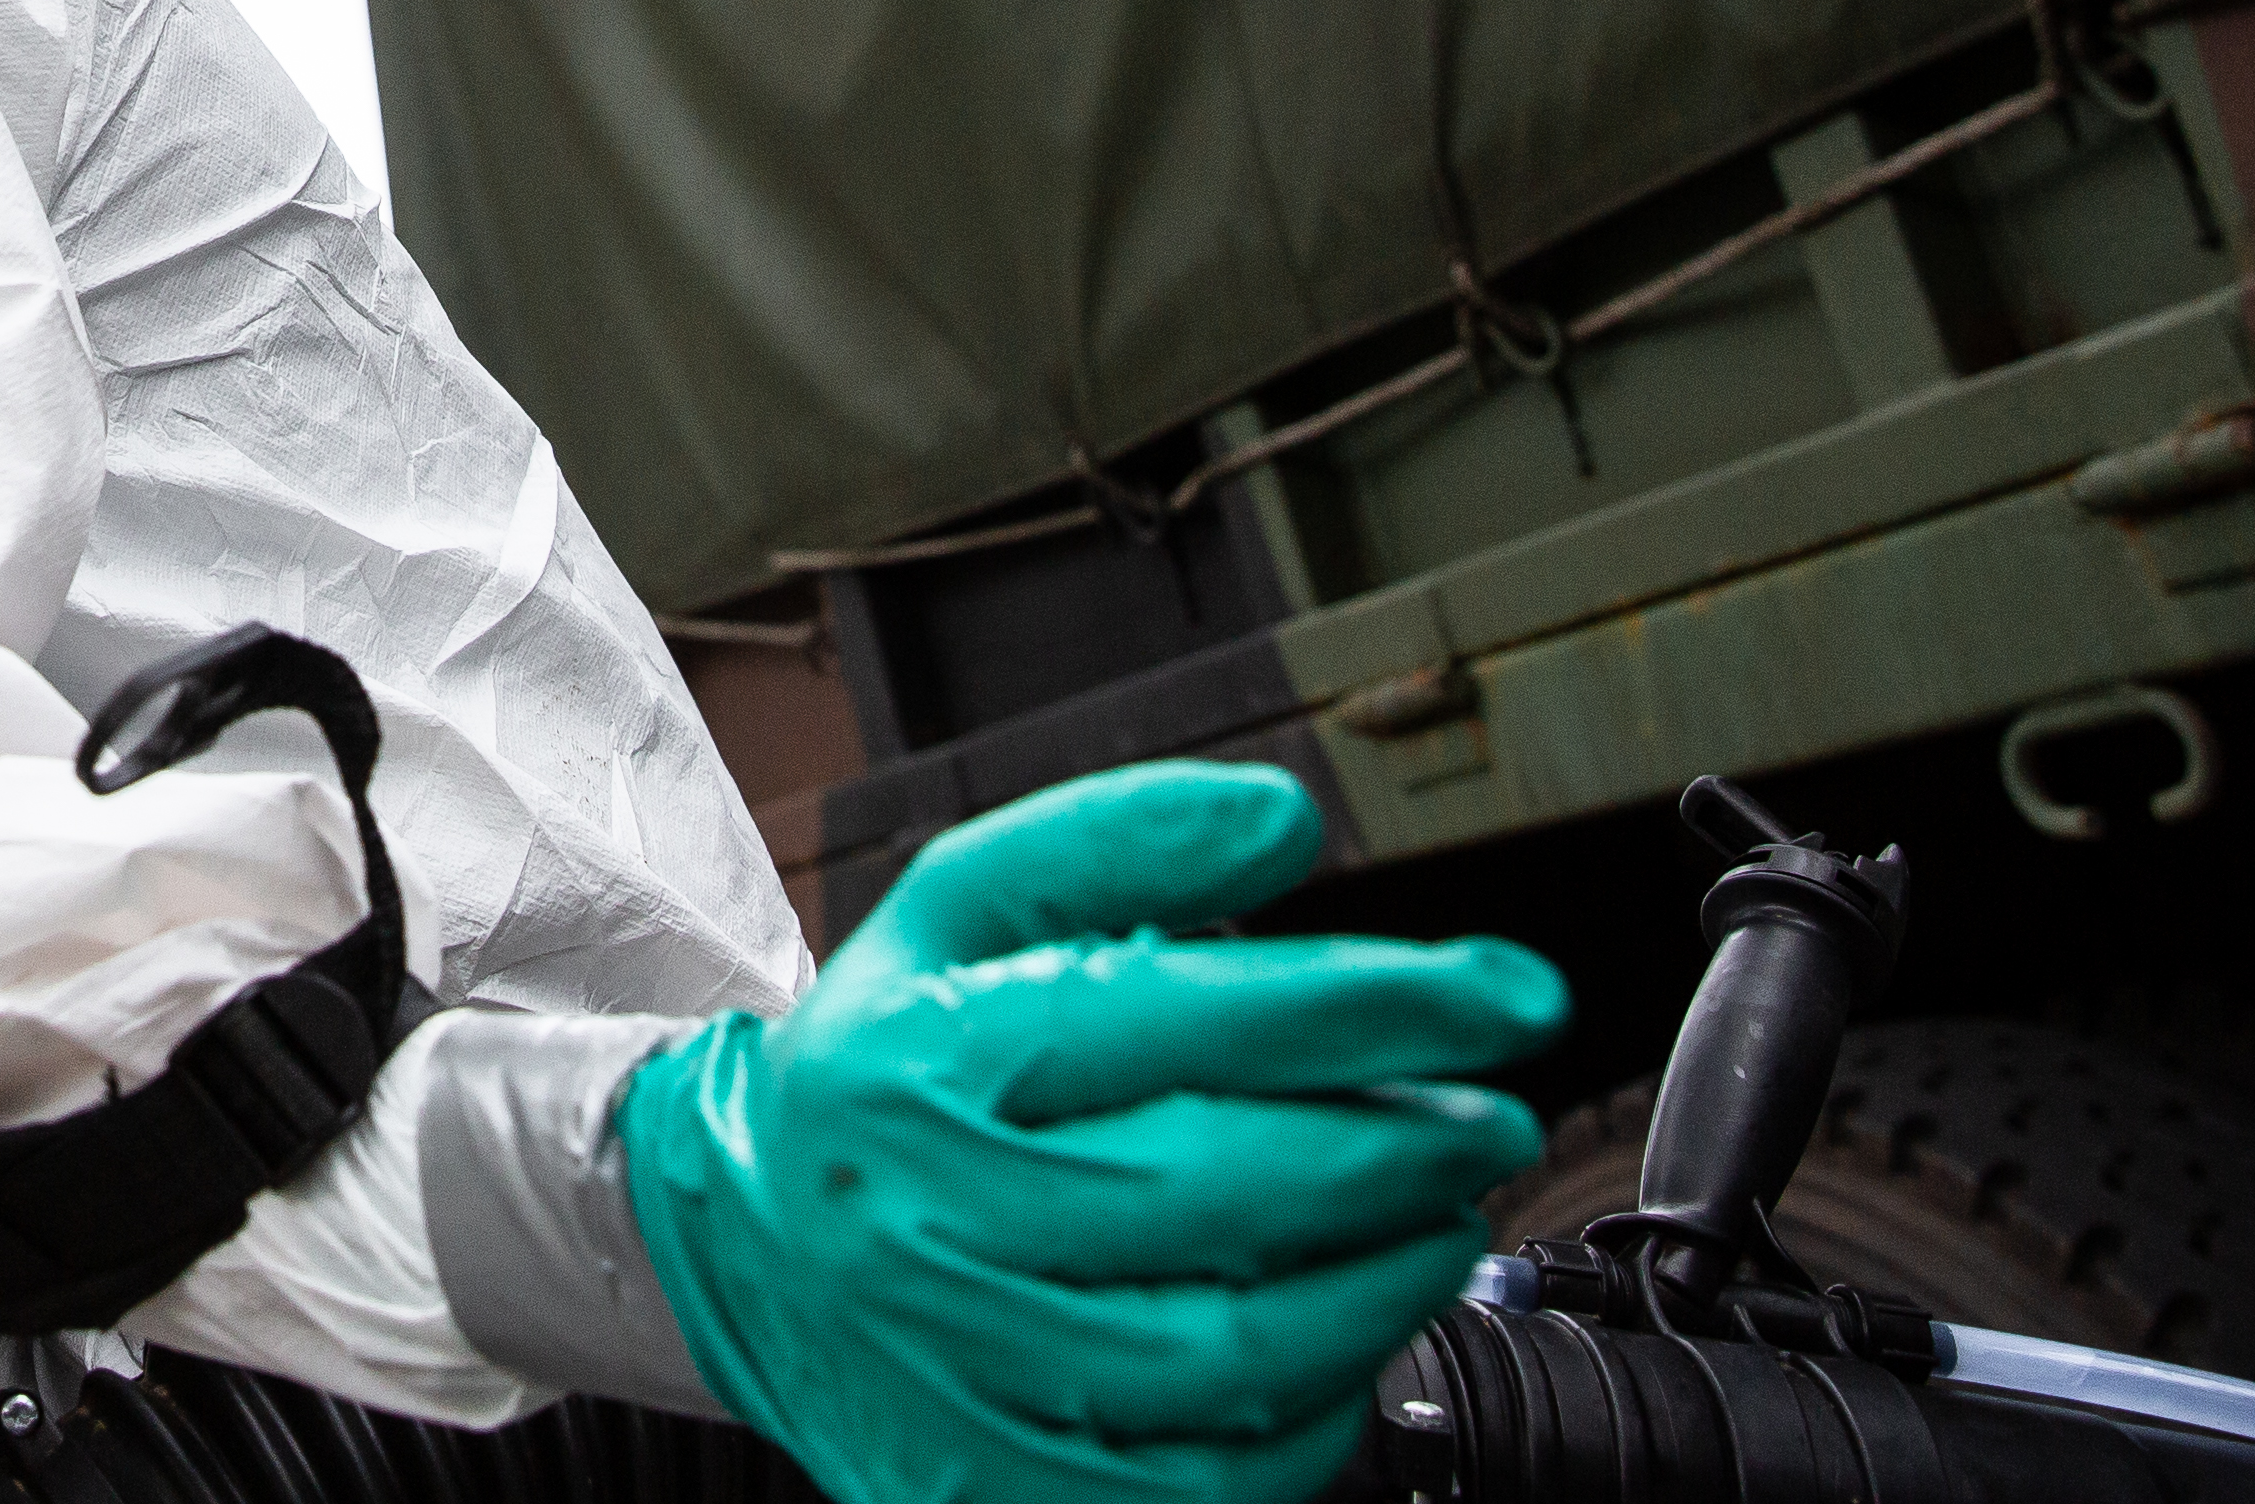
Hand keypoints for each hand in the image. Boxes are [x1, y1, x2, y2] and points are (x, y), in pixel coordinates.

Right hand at [620, 760, 1560, 1503]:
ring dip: (1387, 1274)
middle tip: (1495, 1109)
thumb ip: (1114, 840)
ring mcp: (974, 1377)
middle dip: (1402, 1145)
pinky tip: (1353, 1318)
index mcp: (912, 1065)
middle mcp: (929, 1228)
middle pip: (1218, 1189)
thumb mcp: (955, 913)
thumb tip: (1284, 818)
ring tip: (1444, 1208)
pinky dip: (1324, 1395)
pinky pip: (1220, 1469)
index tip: (1503, 991)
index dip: (1363, 1002)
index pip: (1169, 1015)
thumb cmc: (886, 1074)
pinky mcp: (1016, 1490)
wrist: (751, 1256)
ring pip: (1236, 1347)